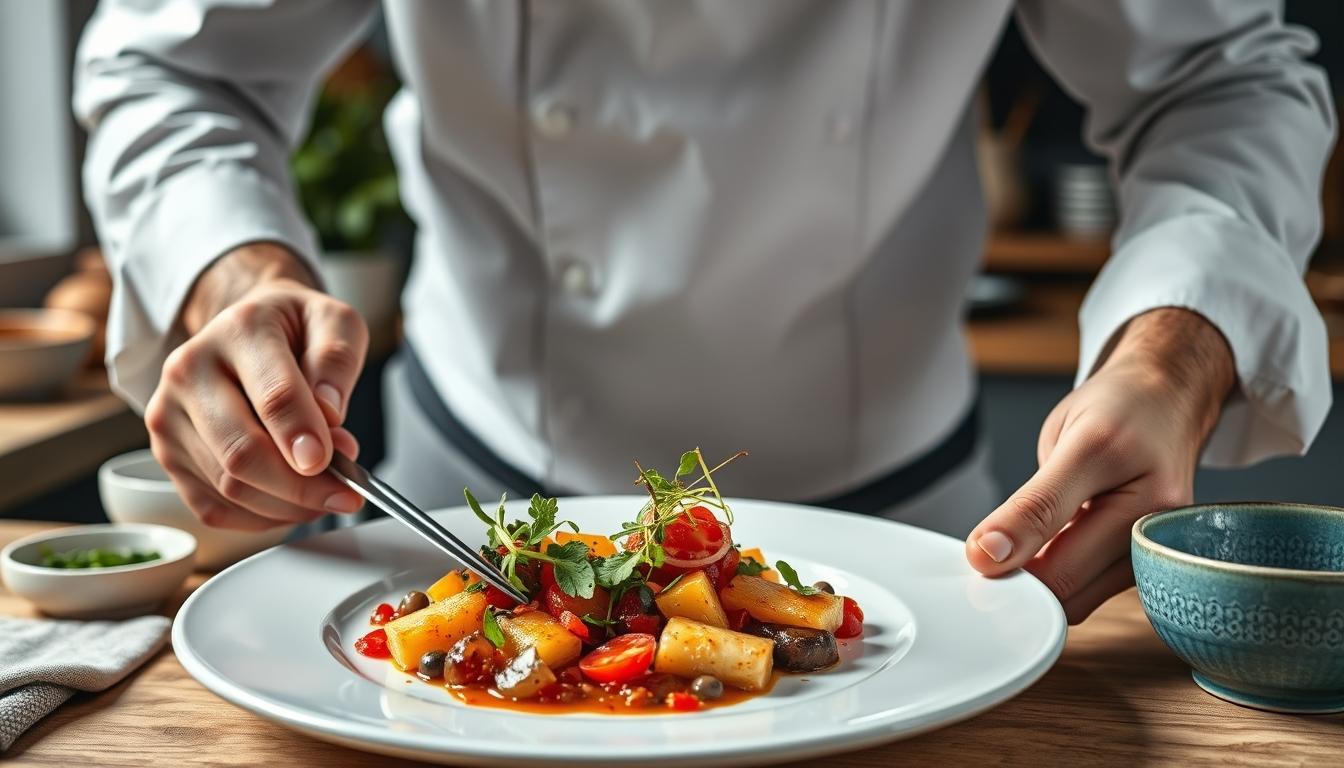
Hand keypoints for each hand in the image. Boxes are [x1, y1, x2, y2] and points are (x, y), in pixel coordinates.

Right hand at [145, 243, 367, 529]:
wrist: (247, 330)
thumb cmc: (295, 330)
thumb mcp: (335, 322)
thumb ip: (336, 361)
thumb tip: (328, 413)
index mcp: (238, 332)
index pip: (273, 396)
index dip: (304, 438)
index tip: (336, 463)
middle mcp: (190, 372)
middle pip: (243, 452)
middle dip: (301, 485)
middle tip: (345, 491)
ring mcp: (170, 417)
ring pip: (230, 487)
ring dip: (287, 504)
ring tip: (326, 491)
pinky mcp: (167, 456)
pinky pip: (214, 509)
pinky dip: (261, 518)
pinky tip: (293, 504)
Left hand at [965, 308, 1235, 622]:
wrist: (1166, 398)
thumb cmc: (1125, 411)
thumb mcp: (1074, 443)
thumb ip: (1033, 506)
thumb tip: (988, 556)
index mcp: (1142, 510)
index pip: (1059, 577)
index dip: (1006, 577)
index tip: (973, 559)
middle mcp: (1153, 544)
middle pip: (1067, 597)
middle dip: (1020, 582)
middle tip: (987, 549)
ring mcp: (1147, 558)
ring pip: (1075, 598)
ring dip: (1039, 580)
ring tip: (1020, 537)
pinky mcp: (1138, 562)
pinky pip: (1085, 586)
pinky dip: (1055, 572)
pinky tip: (1043, 542)